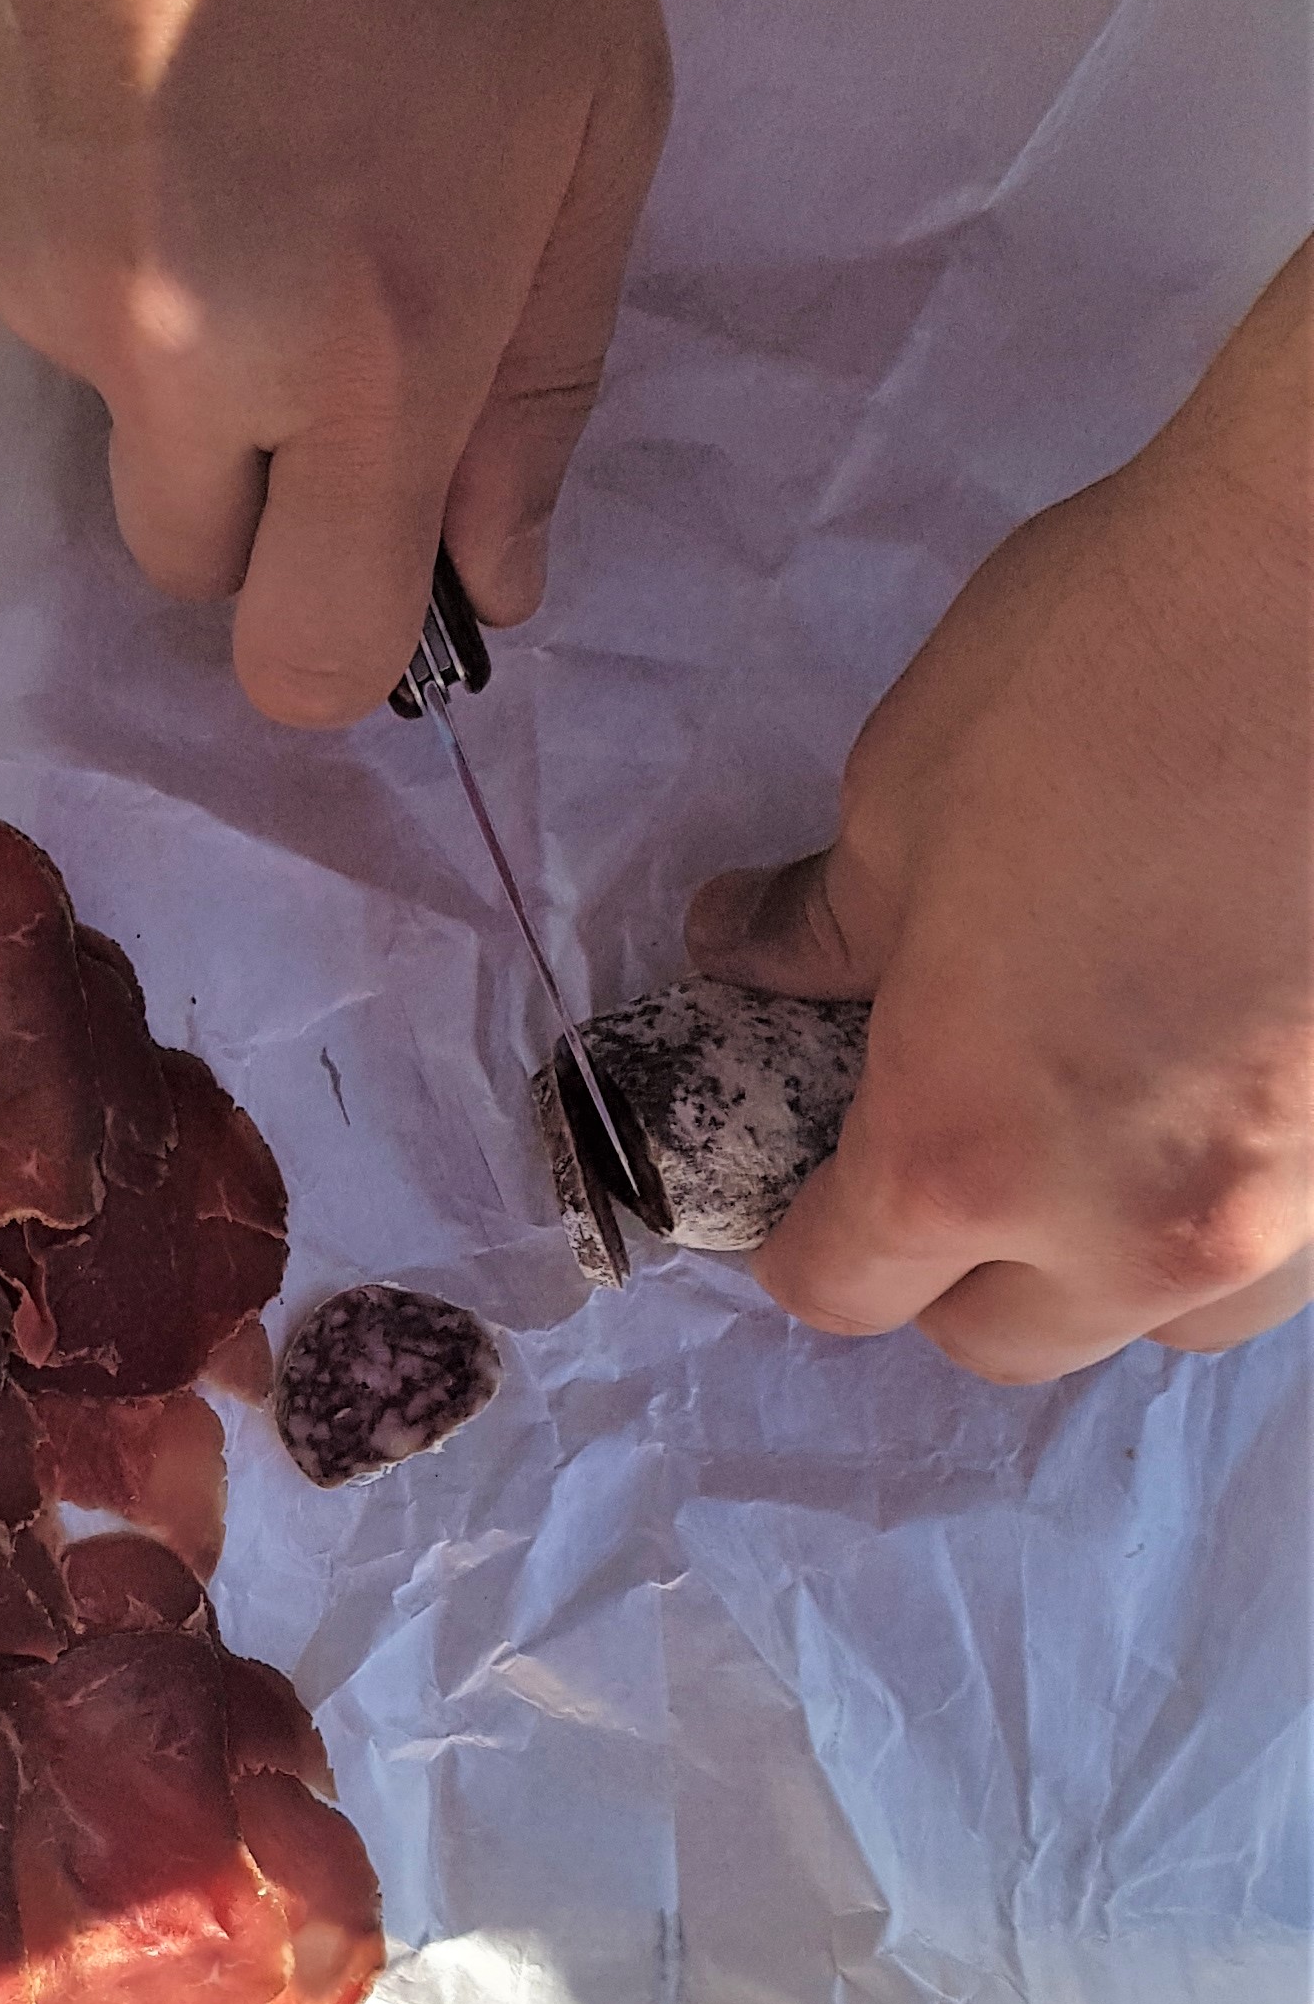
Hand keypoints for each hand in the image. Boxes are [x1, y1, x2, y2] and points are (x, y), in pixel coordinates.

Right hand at [0, 0, 670, 724]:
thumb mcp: (594, 87)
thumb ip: (547, 364)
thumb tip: (497, 581)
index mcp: (373, 347)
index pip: (309, 660)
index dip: (346, 645)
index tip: (374, 575)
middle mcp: (175, 351)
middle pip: (189, 562)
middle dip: (256, 480)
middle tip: (307, 289)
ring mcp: (25, 281)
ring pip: (104, 396)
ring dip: (162, 314)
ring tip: (208, 101)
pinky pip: (14, 279)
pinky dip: (69, 207)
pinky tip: (111, 51)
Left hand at [689, 242, 1313, 1382]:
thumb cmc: (1111, 665)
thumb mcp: (907, 794)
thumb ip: (824, 928)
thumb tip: (744, 957)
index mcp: (966, 1151)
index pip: (841, 1290)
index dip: (801, 1238)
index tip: (805, 1179)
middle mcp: (1136, 1225)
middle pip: (1005, 1339)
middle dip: (955, 1264)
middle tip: (951, 1131)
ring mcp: (1295, 1205)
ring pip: (1171, 1315)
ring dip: (1112, 1253)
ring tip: (1105, 1119)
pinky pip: (1290, 1236)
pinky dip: (1239, 1191)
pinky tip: (1223, 1077)